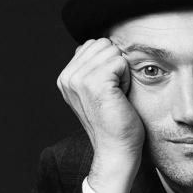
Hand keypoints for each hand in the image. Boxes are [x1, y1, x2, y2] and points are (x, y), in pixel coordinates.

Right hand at [57, 38, 144, 192]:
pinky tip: (120, 98)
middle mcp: (67, 76)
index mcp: (66, 77)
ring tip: (116, 96)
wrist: (116, 149)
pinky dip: (126, 79)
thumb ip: (93, 67)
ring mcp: (79, 79)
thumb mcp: (97, 90)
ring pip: (112, 51)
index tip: (107, 91)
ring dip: (121, 73)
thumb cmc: (115, 122)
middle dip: (115, 66)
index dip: (108, 64)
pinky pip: (120, 61)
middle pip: (103, 44)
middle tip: (113, 94)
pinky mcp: (95, 82)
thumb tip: (101, 43)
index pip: (94, 44)